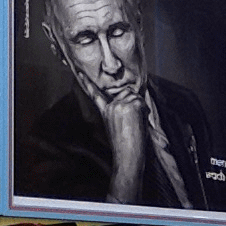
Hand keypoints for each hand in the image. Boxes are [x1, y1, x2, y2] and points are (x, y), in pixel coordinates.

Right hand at [78, 72, 147, 203]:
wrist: (127, 153)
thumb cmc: (125, 143)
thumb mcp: (118, 125)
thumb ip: (119, 111)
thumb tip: (131, 101)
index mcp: (105, 111)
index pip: (96, 95)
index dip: (88, 84)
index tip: (80, 73)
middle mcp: (111, 106)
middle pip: (127, 93)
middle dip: (135, 103)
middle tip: (135, 120)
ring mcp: (120, 104)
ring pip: (135, 96)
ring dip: (140, 107)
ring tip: (136, 122)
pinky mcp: (130, 105)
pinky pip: (142, 101)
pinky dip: (144, 110)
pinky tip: (139, 121)